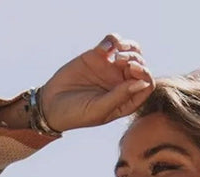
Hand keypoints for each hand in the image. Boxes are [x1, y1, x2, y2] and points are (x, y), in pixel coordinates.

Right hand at [40, 33, 154, 132]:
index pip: (146, 84)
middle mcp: (122, 83)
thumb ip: (120, 96)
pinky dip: (112, 40)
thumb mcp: (99, 109)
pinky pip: (112, 42)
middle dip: (135, 59)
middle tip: (120, 61)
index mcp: (127, 100)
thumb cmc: (77, 114)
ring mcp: (110, 69)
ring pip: (130, 51)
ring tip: (115, 51)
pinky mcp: (98, 56)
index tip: (132, 69)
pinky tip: (103, 48)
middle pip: (140, 65)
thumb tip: (141, 83)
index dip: (144, 74)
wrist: (52, 104)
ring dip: (127, 46)